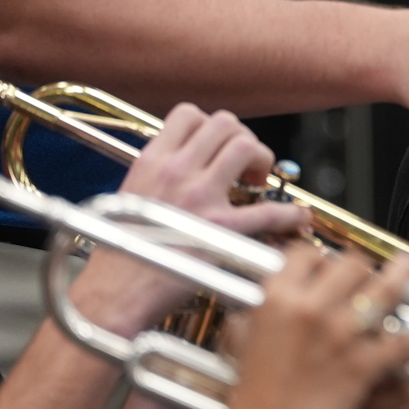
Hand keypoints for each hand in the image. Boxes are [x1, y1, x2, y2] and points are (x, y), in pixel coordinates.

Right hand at [67, 104, 308, 335]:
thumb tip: (185, 165)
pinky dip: (290, 214)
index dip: (209, 124)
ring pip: (246, 146)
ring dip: (261, 157)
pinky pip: (269, 211)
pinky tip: (297, 217)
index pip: (188, 114)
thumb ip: (158, 176)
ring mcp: (200, 198)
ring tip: (257, 180)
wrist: (112, 294)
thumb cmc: (118, 255)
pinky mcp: (220, 231)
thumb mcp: (129, 197)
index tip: (215, 145)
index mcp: (151, 162)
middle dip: (242, 137)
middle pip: (224, 123)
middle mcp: (176, 172)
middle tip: (244, 164)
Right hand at [212, 250, 408, 408]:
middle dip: (362, 267)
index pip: (308, 253)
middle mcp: (311, 308)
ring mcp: (340, 335)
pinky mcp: (362, 365)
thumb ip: (258, 311)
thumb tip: (269, 294)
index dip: (323, 256)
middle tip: (367, 274)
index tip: (331, 262)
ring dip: (402, 276)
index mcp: (277, 298)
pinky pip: (404, 341)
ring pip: (384, 289)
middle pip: (351, 264)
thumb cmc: (250, 398)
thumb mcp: (241, 340)